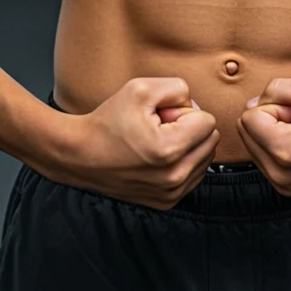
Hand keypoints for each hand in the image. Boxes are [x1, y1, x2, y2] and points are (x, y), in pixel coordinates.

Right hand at [48, 77, 219, 210]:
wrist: (79, 155)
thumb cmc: (107, 121)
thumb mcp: (141, 88)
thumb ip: (178, 88)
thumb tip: (195, 105)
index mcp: (170, 149)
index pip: (208, 121)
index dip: (185, 110)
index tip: (161, 115)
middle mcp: (174, 176)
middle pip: (211, 141)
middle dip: (190, 128)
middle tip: (159, 126)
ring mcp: (171, 193)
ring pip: (205, 158)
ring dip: (187, 146)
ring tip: (156, 141)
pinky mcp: (166, 202)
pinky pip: (194, 175)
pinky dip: (181, 163)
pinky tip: (157, 157)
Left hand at [236, 77, 290, 194]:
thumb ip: (276, 88)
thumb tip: (252, 104)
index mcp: (284, 151)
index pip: (248, 117)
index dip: (274, 105)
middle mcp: (279, 175)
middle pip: (246, 132)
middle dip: (270, 119)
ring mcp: (283, 186)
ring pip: (254, 145)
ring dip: (274, 133)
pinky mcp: (288, 189)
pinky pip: (266, 159)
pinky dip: (279, 147)